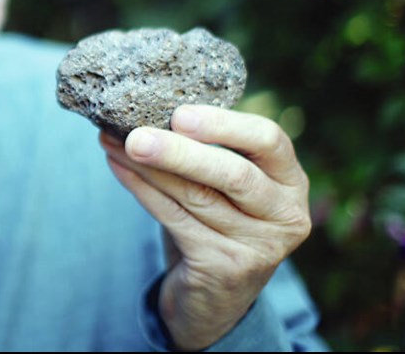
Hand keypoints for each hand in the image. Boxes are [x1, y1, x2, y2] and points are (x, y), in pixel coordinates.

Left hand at [100, 104, 311, 350]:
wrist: (215, 298)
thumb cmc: (218, 222)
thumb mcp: (228, 186)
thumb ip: (207, 149)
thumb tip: (145, 106)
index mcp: (290, 181)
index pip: (270, 140)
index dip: (225, 124)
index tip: (179, 114)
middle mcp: (285, 214)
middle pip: (234, 174)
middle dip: (180, 152)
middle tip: (135, 134)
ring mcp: (259, 246)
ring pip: (196, 197)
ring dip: (148, 167)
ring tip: (113, 141)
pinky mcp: (225, 268)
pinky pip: (174, 219)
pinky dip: (141, 190)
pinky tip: (118, 167)